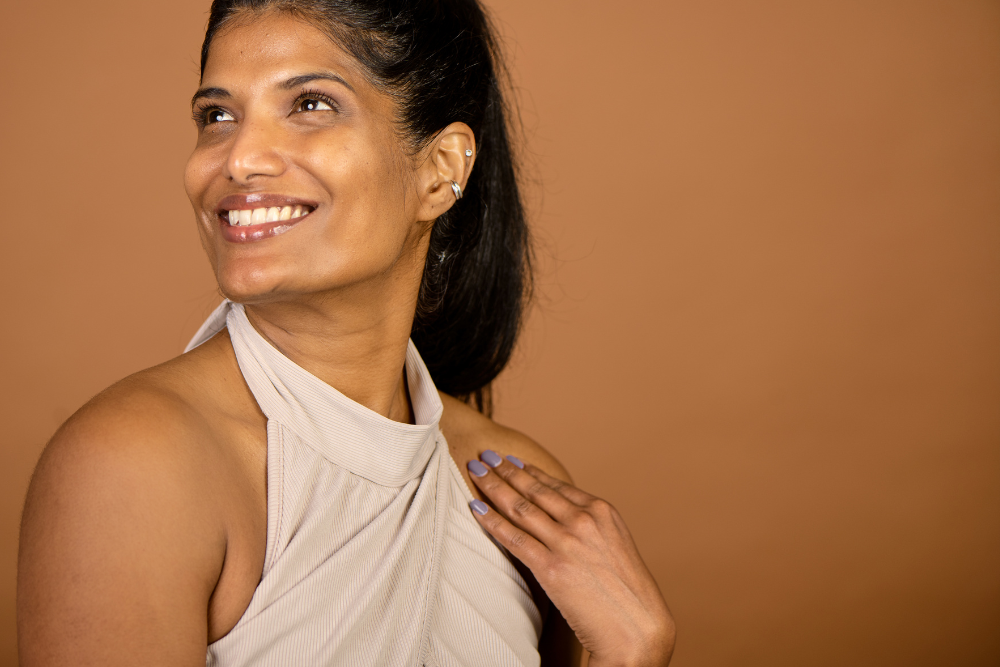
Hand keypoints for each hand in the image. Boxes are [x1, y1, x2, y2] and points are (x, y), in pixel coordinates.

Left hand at [466, 451, 674, 666]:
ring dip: (494, 485)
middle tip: (485, 456)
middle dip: (505, 470)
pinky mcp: (551, 567)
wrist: (637, 627)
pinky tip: (476, 506)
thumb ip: (590, 527)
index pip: (556, 485)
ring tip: (476, 471)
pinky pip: (513, 537)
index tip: (512, 461)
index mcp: (602, 511)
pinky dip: (491, 519)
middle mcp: (584, 520)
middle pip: (534, 489)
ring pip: (520, 506)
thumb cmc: (627, 593)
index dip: (530, 472)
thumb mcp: (615, 545)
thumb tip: (563, 518)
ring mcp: (567, 542)